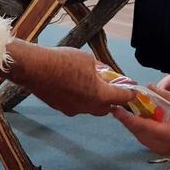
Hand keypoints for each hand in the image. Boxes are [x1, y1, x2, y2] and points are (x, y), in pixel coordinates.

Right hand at [18, 45, 135, 115]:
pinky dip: (79, 98)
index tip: (133, 91)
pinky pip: (76, 105)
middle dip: (111, 99)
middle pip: (106, 108)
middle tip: (111, 88)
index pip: (121, 97)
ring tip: (89, 85)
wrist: (36, 68)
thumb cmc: (64, 61)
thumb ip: (99, 69)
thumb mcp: (87, 59)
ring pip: (90, 108)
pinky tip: (72, 86)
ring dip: (94, 99)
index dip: (129, 93)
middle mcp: (88, 107)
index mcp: (100, 95)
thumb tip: (102, 72)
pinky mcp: (60, 108)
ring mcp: (73, 110)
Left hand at [111, 85, 169, 154]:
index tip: (116, 110)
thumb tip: (150, 86)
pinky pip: (146, 141)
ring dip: (131, 126)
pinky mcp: (162, 151)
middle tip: (116, 109)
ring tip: (123, 114)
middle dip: (126, 121)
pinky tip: (136, 123)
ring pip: (140, 138)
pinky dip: (139, 131)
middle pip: (138, 133)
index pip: (143, 126)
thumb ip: (166, 95)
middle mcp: (163, 144)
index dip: (127, 118)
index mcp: (169, 133)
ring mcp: (162, 150)